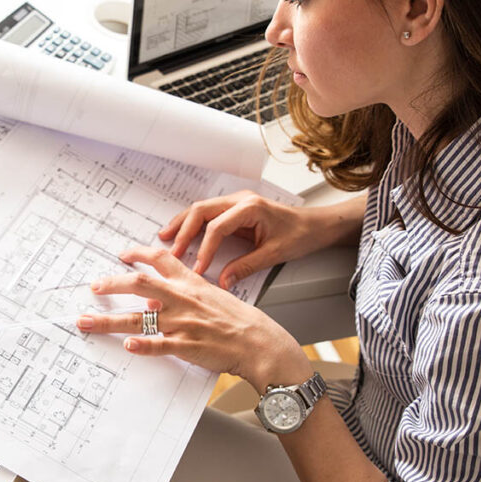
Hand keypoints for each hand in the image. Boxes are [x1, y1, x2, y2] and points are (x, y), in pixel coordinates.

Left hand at [77, 245, 312, 391]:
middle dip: (112, 284)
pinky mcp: (186, 347)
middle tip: (94, 286)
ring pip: (138, 319)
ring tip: (86, 322)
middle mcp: (183, 300)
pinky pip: (159, 345)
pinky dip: (142, 346)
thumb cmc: (240, 321)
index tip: (122, 254)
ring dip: (108, 321)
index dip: (138, 253)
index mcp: (191, 284)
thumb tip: (158, 298)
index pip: (161, 260)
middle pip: (139, 285)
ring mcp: (182, 324)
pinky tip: (127, 346)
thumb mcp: (214, 296)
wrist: (260, 342)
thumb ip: (187, 294)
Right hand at [159, 190, 323, 289]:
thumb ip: (246, 267)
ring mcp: (236, 202)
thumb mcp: (274, 254)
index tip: (197, 268)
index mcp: (250, 208)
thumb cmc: (300, 235)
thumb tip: (223, 281)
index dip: (204, 249)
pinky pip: (208, 214)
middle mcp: (240, 200)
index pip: (217, 227)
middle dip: (183, 231)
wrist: (315, 225)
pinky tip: (182, 234)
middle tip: (171, 251)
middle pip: (202, 211)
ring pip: (201, 209)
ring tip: (165, 238)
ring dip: (183, 224)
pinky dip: (192, 224)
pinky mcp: (234, 209)